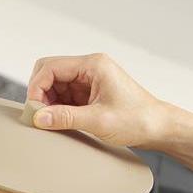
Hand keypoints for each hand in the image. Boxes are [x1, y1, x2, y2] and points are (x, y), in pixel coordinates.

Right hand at [27, 53, 178, 148]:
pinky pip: (63, 96)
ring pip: (54, 85)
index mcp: (93, 65)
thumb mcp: (98, 121)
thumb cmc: (137, 120)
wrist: (158, 128)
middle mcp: (89, 68)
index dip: (36, 88)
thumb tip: (38, 117)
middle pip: (48, 72)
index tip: (34, 110)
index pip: (50, 67)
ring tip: (51, 121)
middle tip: (40, 115)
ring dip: (47, 102)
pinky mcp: (88, 93)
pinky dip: (56, 108)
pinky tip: (60, 121)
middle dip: (39, 93)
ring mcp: (88, 80)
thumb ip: (65, 118)